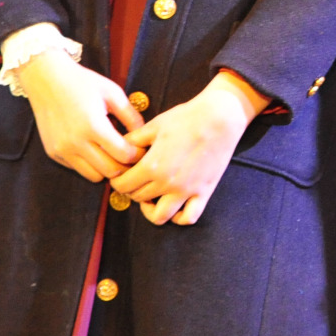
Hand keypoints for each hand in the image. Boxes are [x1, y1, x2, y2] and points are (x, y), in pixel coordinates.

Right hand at [17, 49, 144, 181]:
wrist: (46, 79)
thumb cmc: (82, 82)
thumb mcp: (112, 93)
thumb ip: (131, 116)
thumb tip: (144, 136)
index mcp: (93, 125)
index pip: (124, 155)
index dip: (136, 155)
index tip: (139, 148)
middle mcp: (76, 142)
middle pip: (111, 171)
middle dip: (124, 166)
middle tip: (129, 156)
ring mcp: (62, 150)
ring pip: (94, 176)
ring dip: (106, 169)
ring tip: (111, 153)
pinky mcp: (53, 153)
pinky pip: (78, 169)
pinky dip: (89, 164)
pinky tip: (92, 148)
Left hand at [111, 69, 268, 225]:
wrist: (219, 118)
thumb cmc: (186, 118)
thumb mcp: (154, 125)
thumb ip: (133, 140)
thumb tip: (119, 148)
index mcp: (152, 166)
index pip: (123, 185)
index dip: (117, 180)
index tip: (120, 174)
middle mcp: (167, 183)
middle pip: (138, 198)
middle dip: (131, 190)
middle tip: (135, 179)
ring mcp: (186, 191)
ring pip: (160, 216)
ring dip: (150, 209)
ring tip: (152, 196)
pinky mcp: (204, 192)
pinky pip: (189, 217)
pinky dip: (179, 217)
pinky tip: (175, 204)